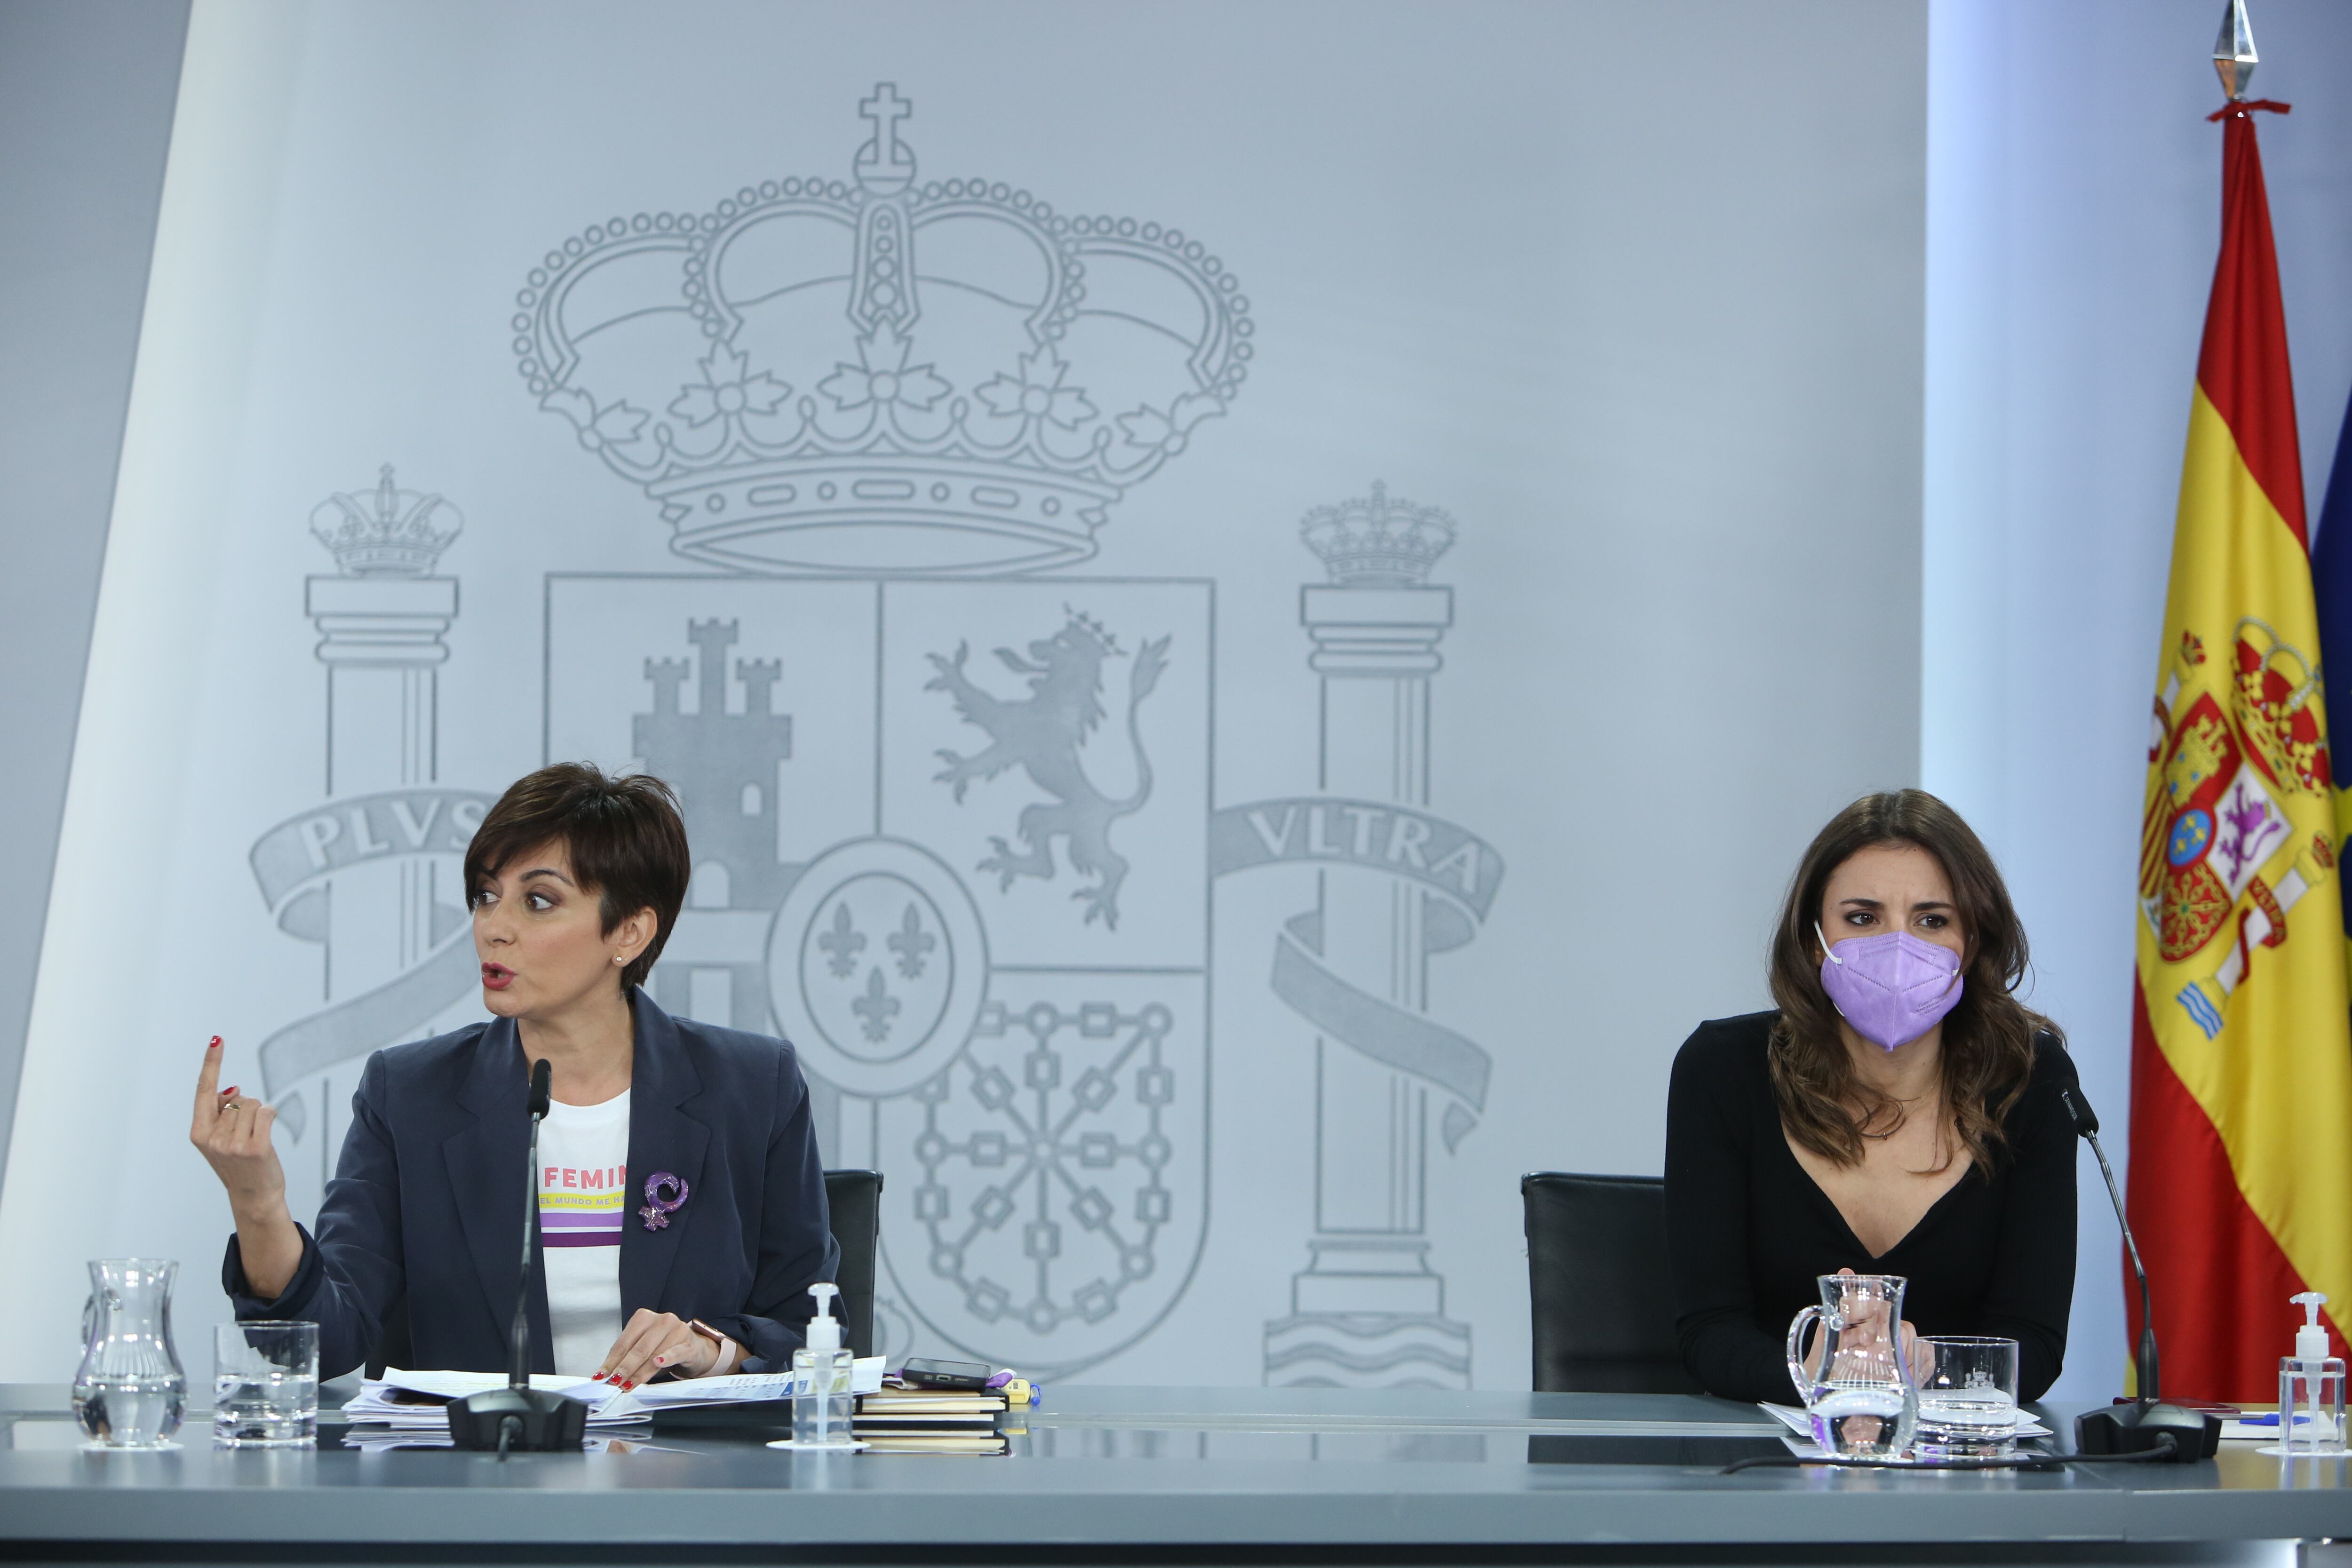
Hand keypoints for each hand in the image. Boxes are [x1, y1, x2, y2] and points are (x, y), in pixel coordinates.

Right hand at [192, 1037, 284, 1216]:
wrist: (253, 1195)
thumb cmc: (238, 1163)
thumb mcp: (219, 1138)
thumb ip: (220, 1112)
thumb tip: (234, 1088)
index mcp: (198, 1132)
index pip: (204, 1091)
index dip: (211, 1063)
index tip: (216, 1039)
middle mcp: (212, 1137)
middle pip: (238, 1097)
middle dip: (246, 1110)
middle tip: (245, 1137)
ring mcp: (232, 1144)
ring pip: (254, 1104)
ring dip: (259, 1117)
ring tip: (254, 1140)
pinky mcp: (255, 1148)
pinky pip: (268, 1113)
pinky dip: (271, 1118)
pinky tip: (266, 1138)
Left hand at [595, 1310, 719, 1388]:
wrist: (693, 1349)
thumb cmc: (665, 1348)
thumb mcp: (644, 1349)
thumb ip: (627, 1357)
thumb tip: (606, 1374)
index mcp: (644, 1318)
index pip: (623, 1343)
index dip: (611, 1361)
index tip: (602, 1375)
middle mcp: (661, 1320)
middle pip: (637, 1349)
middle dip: (624, 1368)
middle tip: (614, 1382)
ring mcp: (677, 1330)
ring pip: (653, 1355)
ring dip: (639, 1373)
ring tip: (628, 1384)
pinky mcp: (689, 1343)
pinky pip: (675, 1352)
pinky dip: (666, 1358)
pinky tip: (658, 1363)